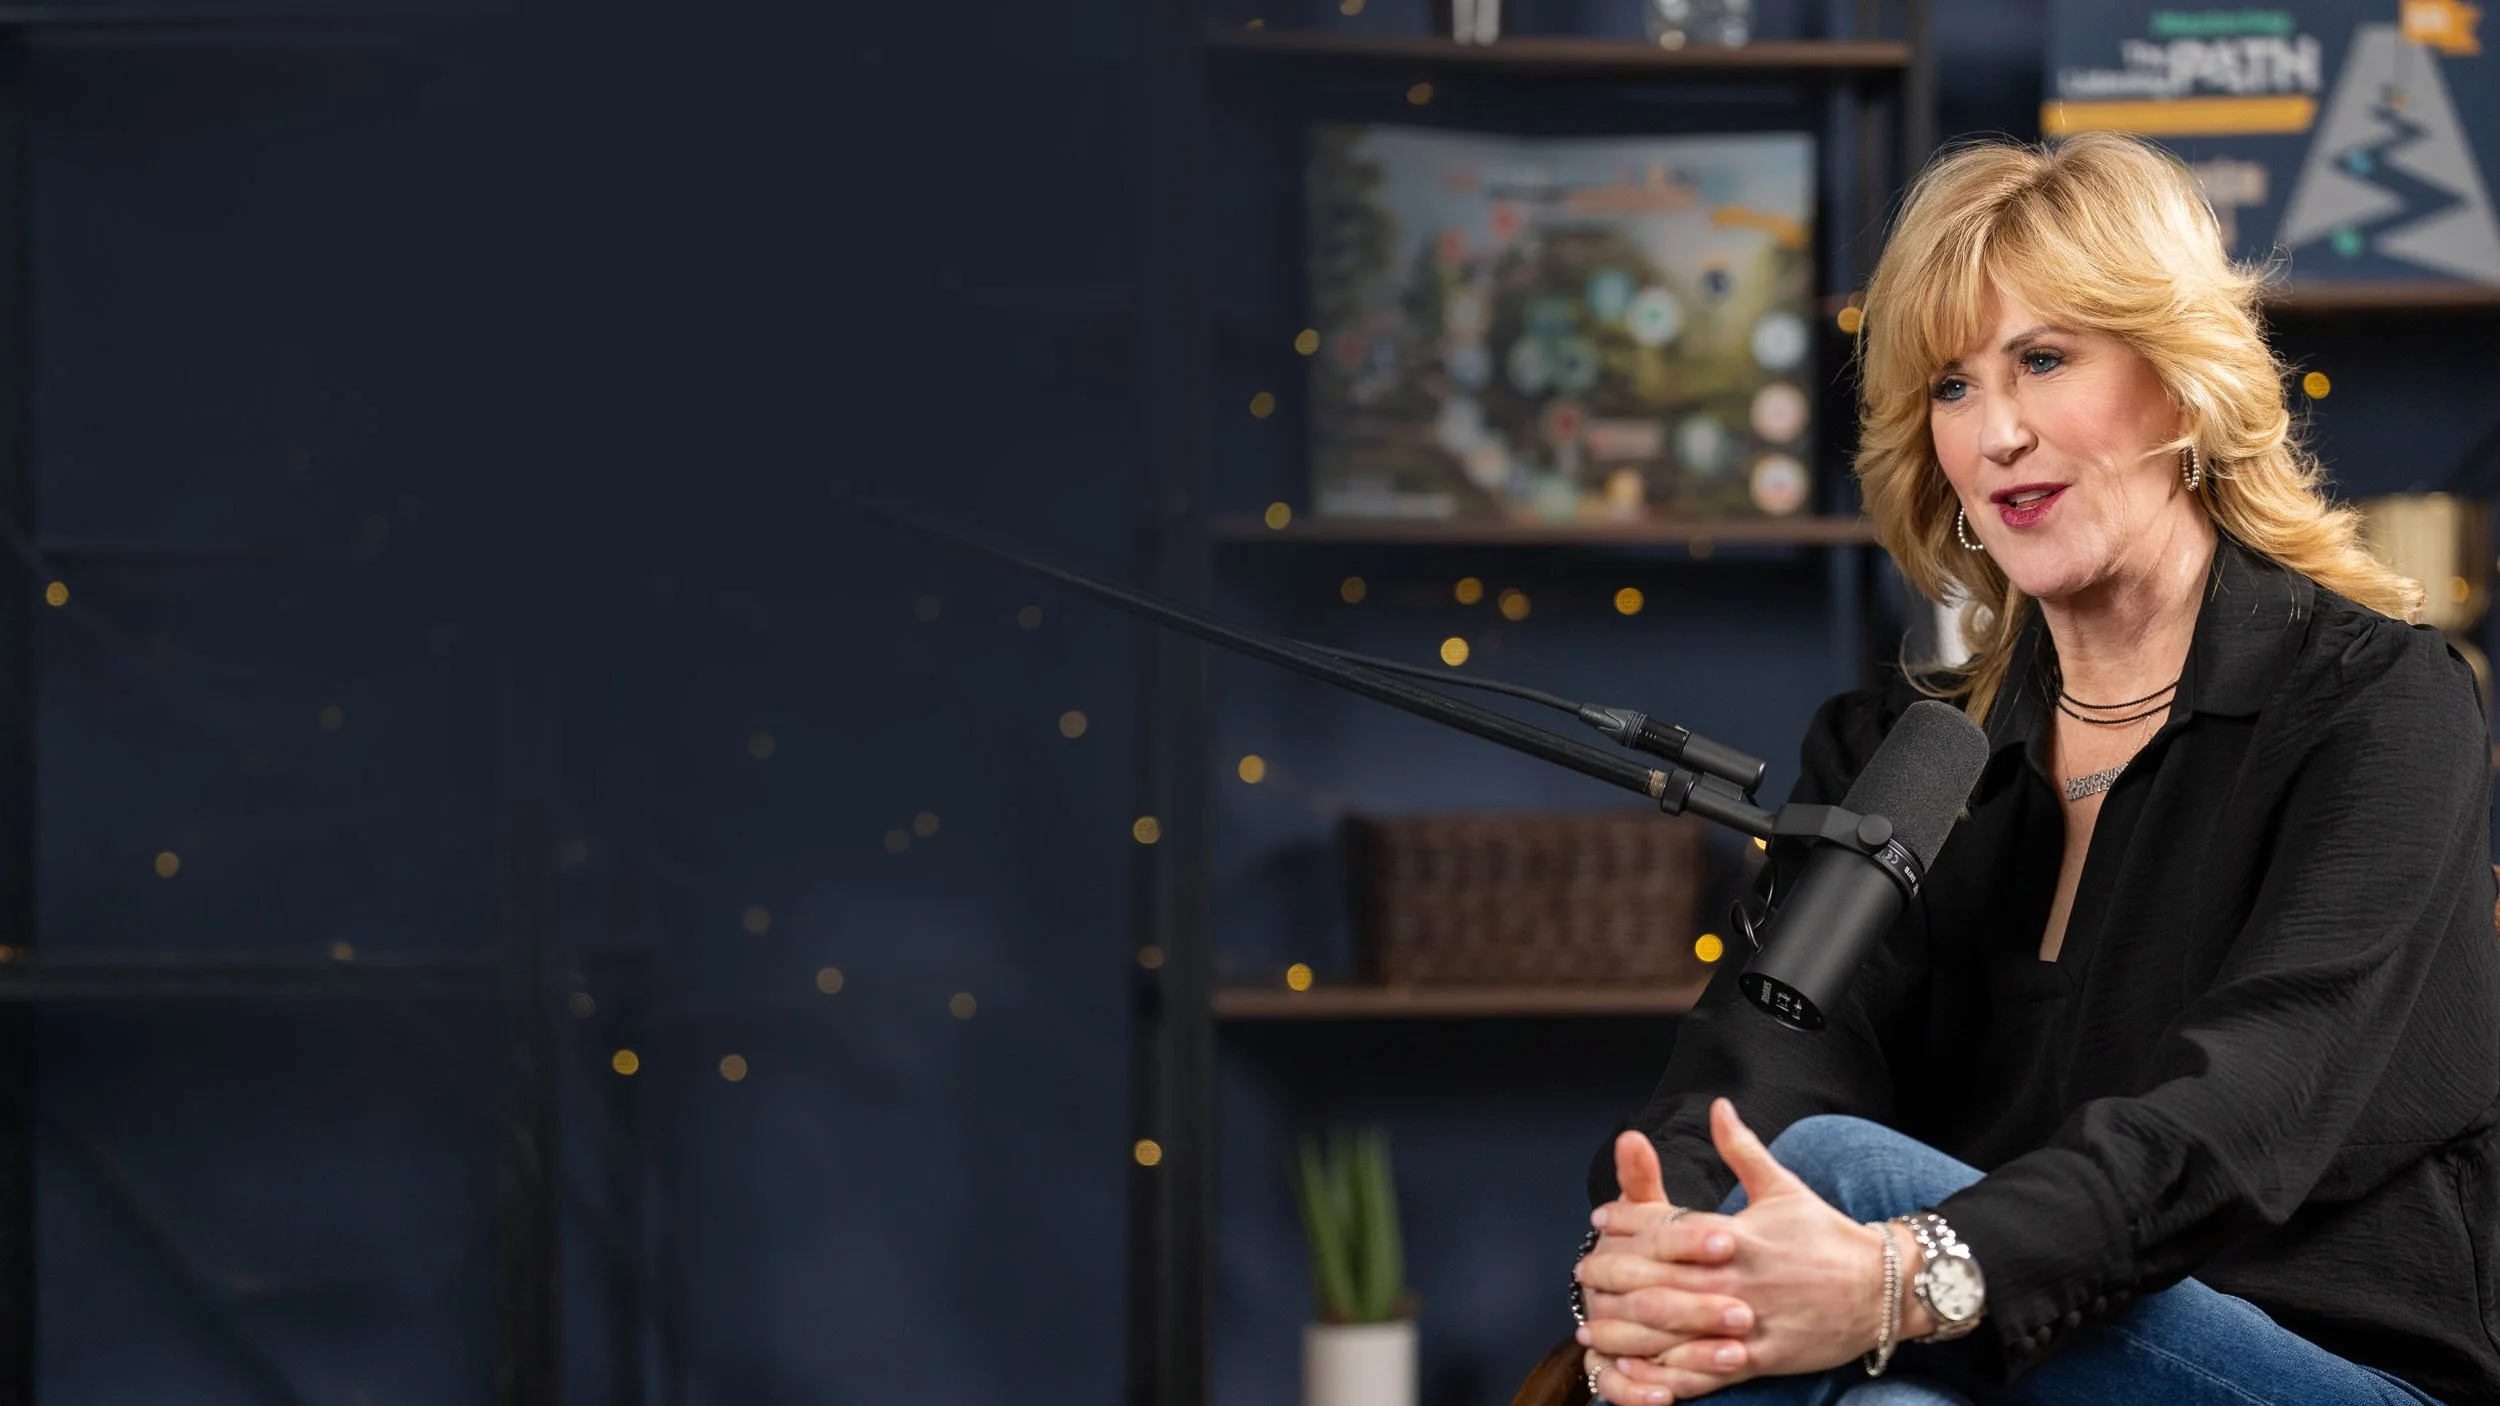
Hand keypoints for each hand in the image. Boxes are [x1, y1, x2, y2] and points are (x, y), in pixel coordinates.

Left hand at [1581, 1100, 1910, 1394]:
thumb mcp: (1784, 1187)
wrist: (1885, 1288)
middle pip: (1659, 1279)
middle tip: (1581, 1274)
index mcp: (1738, 1234)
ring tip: (1592, 1330)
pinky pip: (1708, 1371)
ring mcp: (1749, 1321)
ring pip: (1676, 1330)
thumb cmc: (1829, 1236)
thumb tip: (1719, 1105)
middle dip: (1614, 1277)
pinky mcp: (1762, 1357)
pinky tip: (1640, 1375)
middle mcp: (1738, 1277)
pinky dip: (1670, 1376)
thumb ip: (1742, 1149)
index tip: (1599, 1220)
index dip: (1628, 1222)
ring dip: (1628, 1333)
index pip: (1669, 1226)